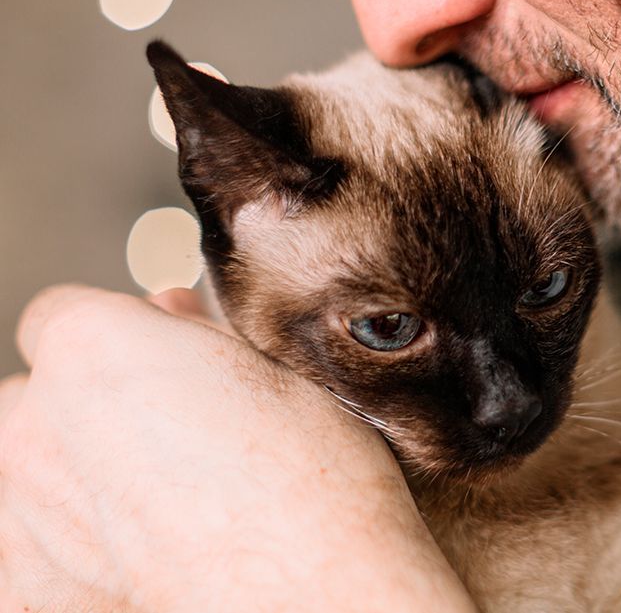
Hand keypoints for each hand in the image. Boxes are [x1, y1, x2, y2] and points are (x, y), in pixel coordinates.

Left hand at [0, 285, 476, 611]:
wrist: (311, 592)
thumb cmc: (308, 484)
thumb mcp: (275, 368)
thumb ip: (197, 331)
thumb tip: (170, 315)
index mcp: (89, 346)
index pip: (65, 314)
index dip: (122, 334)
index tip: (166, 358)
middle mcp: (37, 422)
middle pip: (44, 393)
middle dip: (94, 403)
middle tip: (176, 429)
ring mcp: (24, 510)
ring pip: (35, 468)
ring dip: (78, 472)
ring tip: (165, 496)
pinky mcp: (33, 587)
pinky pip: (31, 548)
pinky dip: (70, 547)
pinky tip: (140, 545)